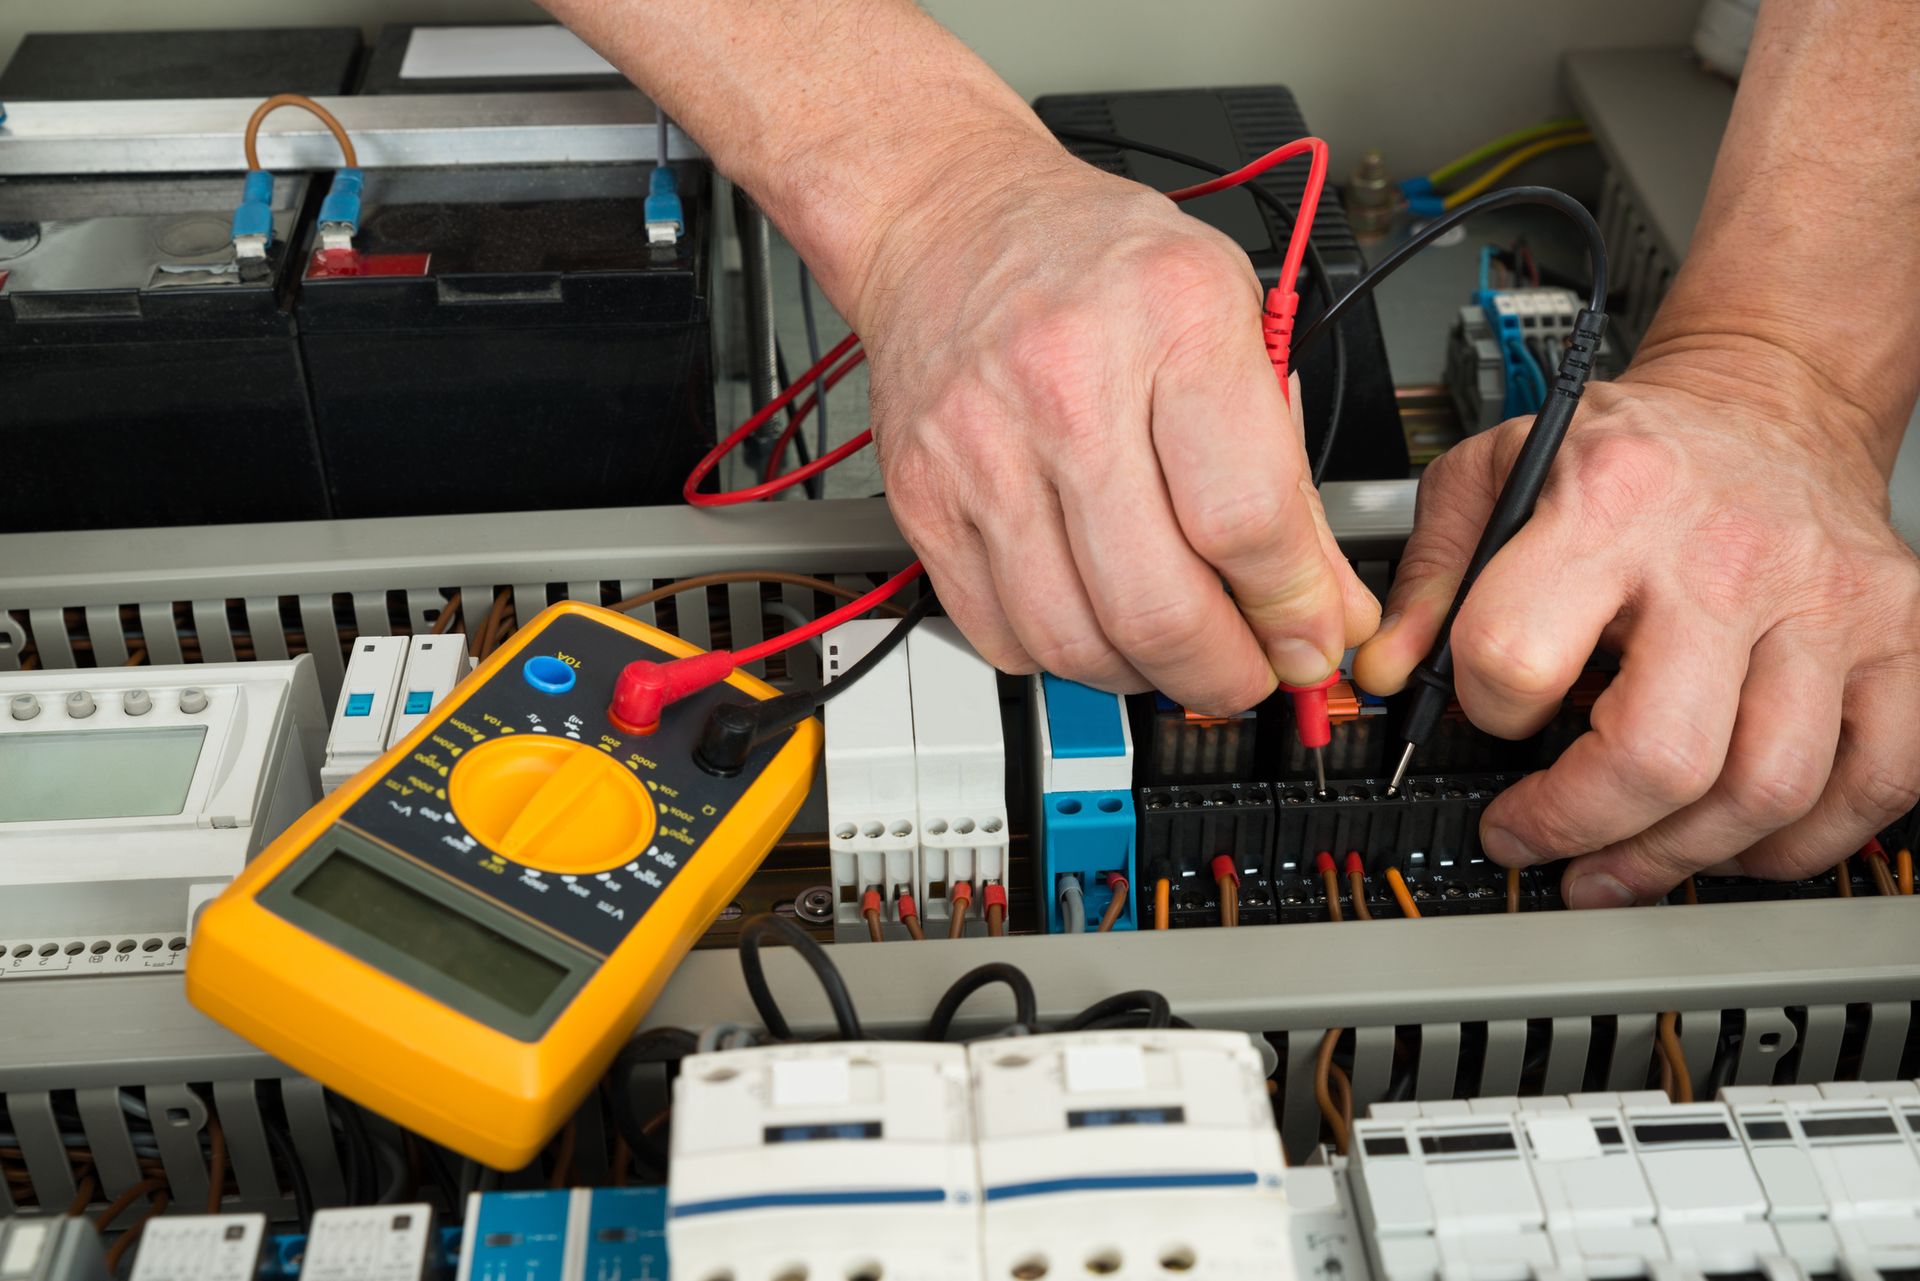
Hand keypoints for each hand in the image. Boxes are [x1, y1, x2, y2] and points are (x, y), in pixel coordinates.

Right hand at [847, 142, 1377, 711]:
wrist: (946, 223)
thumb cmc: (1095, 263)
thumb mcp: (1229, 318)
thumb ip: (1286, 472)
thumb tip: (1328, 607)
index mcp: (1171, 319)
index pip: (1246, 520)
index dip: (1293, 609)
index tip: (1311, 637)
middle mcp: (1067, 385)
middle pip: (1156, 604)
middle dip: (1223, 672)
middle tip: (1248, 671)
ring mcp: (981, 450)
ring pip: (1073, 639)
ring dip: (1143, 675)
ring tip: (1173, 649)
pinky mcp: (922, 499)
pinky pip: (999, 633)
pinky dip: (1059, 655)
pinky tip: (1091, 617)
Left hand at [1354, 352, 1919, 904]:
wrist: (1767, 403)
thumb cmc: (1632, 449)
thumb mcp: (1493, 472)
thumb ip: (1430, 577)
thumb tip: (1385, 675)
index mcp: (1611, 504)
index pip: (1518, 657)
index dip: (1486, 712)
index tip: (1484, 719)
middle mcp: (1729, 556)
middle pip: (1658, 757)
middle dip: (1577, 828)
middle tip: (1533, 842)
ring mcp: (1830, 603)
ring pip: (1766, 790)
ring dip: (1676, 857)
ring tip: (1620, 863)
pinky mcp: (1903, 639)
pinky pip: (1876, 785)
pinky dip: (1802, 843)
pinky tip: (1736, 841)